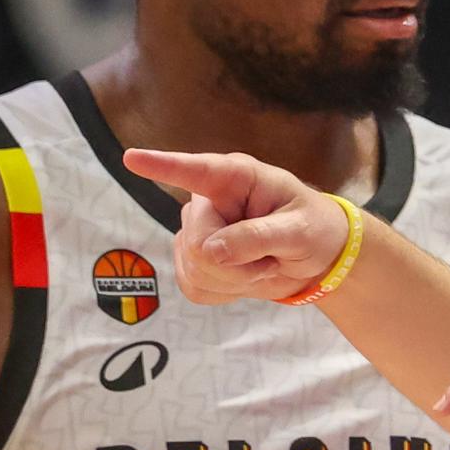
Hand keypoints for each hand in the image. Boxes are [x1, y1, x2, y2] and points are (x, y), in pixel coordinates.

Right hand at [121, 149, 349, 304]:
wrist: (316, 257)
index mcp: (236, 178)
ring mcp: (197, 230)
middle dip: (236, 263)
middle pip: (198, 242)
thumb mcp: (299, 232)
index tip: (132, 158)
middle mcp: (209, 200)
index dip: (162, 166)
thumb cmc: (314, 229)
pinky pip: (193, 286)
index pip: (194, 170)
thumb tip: (210, 250)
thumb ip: (258, 237)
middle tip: (271, 258)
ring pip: (193, 269)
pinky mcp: (193, 260)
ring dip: (234, 280)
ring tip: (263, 263)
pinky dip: (224, 292)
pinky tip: (245, 277)